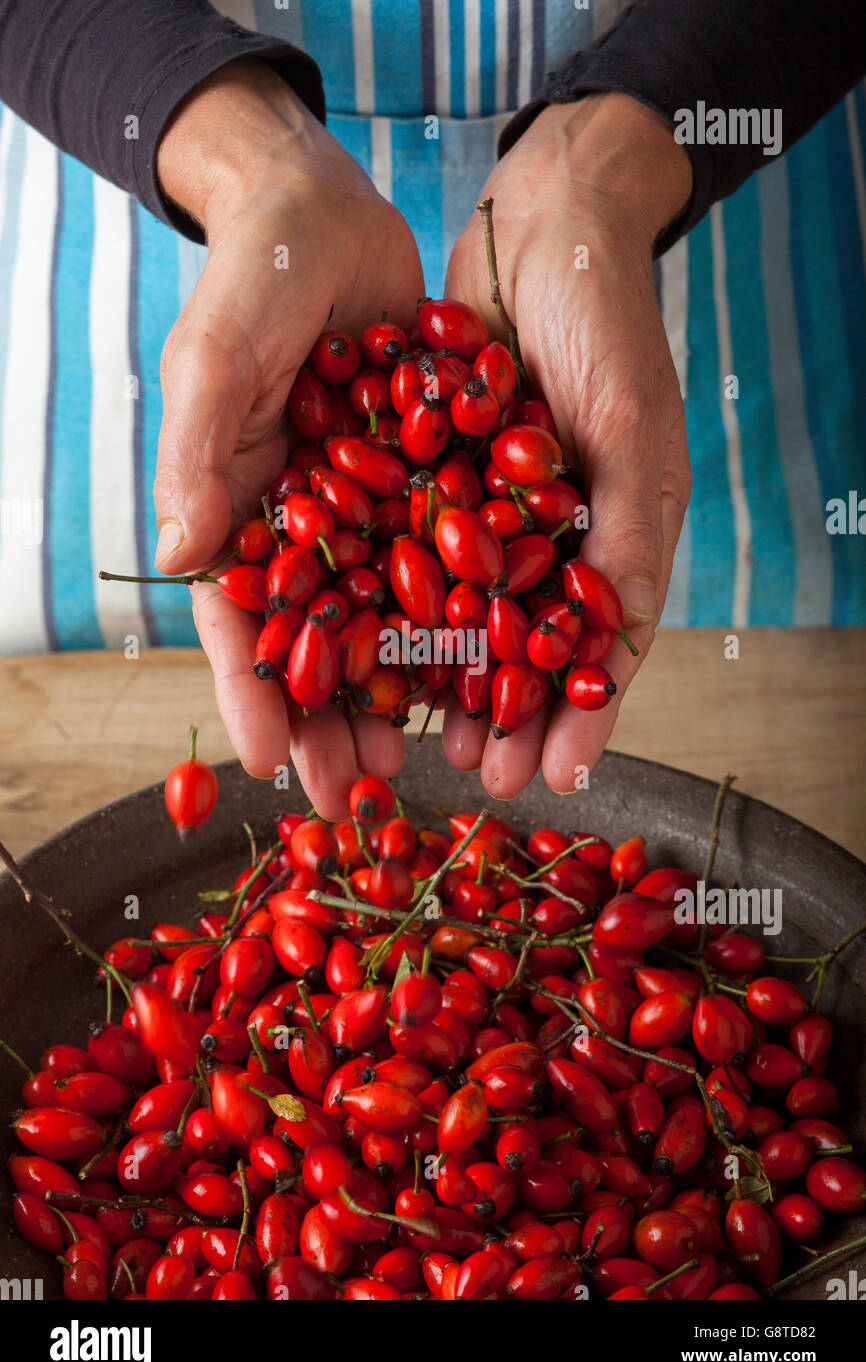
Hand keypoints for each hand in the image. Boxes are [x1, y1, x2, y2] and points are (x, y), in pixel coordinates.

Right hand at [154, 59, 423, 816]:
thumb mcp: (217, 354)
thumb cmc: (251, 275)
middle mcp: (303, 526)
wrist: (327, 212)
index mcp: (238, 510)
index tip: (264, 761)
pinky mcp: (430, 486)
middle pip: (317, 642)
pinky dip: (468, 622)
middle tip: (354, 798)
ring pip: (388, 622)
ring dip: (404, 695)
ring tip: (426, 764)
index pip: (237, 618)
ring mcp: (369, 512)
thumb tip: (174, 556)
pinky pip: (452, 567)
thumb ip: (197, 451)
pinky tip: (492, 677)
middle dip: (331, 722)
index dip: (247, 689)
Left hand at [443, 94, 693, 799]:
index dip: (577, 715)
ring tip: (423, 740)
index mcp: (618, 535)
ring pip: (470, 617)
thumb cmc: (607, 323)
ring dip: (447, 680)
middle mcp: (557, 536)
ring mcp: (497, 513)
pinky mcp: (439, 481)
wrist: (541, 227)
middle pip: (529, 647)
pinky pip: (416, 558)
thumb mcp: (628, 425)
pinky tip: (372, 652)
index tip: (550, 778)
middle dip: (504, 716)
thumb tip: (622, 639)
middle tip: (477, 775)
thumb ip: (627, 528)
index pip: (600, 647)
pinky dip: (397, 608)